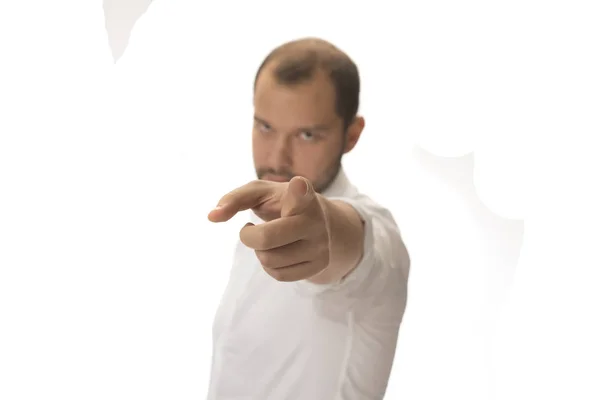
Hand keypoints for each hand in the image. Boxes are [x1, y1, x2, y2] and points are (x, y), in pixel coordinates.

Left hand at [208, 177, 330, 281]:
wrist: (319, 222)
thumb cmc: (281, 203)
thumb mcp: (260, 193)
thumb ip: (234, 199)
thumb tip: (212, 216)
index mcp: (302, 196)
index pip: (301, 194)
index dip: (298, 191)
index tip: (298, 185)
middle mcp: (316, 220)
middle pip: (266, 239)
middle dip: (248, 237)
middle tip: (250, 229)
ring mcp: (320, 245)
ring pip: (271, 261)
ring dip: (260, 252)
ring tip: (268, 240)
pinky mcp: (319, 265)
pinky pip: (280, 275)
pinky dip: (270, 266)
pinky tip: (276, 252)